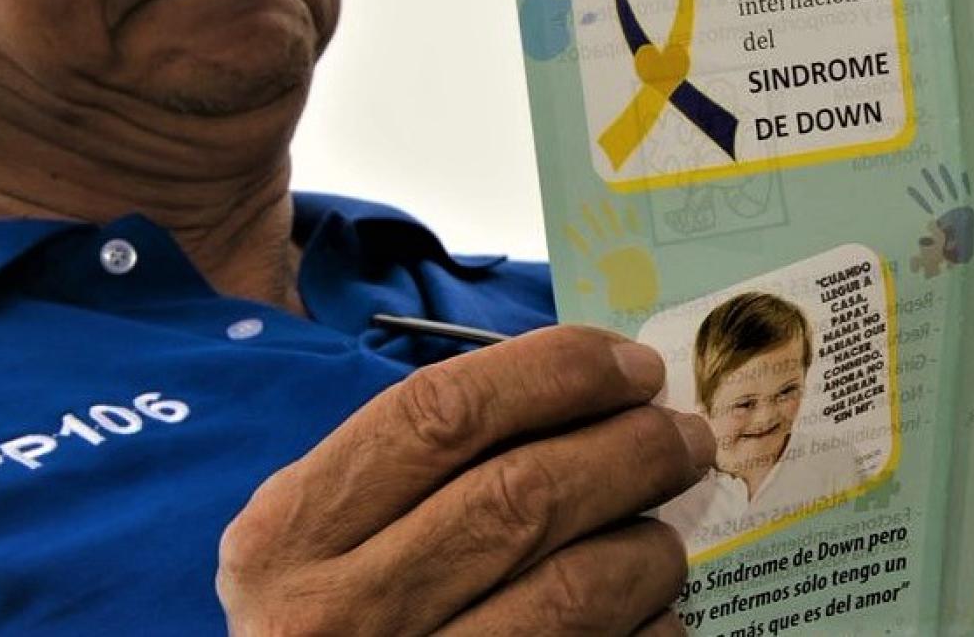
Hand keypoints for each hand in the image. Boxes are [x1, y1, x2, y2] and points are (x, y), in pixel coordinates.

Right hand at [216, 325, 716, 635]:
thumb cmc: (325, 621)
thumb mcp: (316, 538)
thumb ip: (408, 467)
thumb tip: (577, 393)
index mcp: (290, 533)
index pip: (440, 414)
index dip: (553, 373)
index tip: (628, 364)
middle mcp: (337, 613)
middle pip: (520, 495)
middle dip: (629, 450)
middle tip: (683, 435)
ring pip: (573, 591)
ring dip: (647, 550)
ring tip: (663, 536)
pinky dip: (646, 630)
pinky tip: (650, 616)